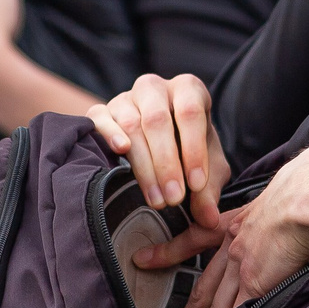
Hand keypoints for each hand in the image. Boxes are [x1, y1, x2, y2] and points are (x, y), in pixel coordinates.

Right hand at [89, 72, 228, 221]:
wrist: (162, 145)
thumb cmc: (189, 152)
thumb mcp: (207, 169)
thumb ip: (209, 190)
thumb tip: (209, 219)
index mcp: (188, 89)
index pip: (190, 112)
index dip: (193, 149)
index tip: (196, 184)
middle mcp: (155, 87)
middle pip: (157, 119)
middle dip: (167, 163)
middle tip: (174, 199)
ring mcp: (125, 98)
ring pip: (130, 124)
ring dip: (144, 165)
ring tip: (157, 199)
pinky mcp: (100, 111)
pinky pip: (99, 118)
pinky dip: (108, 134)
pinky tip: (121, 153)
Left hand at [150, 136, 308, 307]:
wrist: (301, 198)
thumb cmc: (297, 191)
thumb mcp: (271, 197)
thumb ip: (264, 215)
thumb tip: (273, 226)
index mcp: (232, 223)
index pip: (191, 239)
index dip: (165, 253)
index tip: (142, 261)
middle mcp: (230, 248)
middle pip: (200, 293)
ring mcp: (240, 268)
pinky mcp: (255, 284)